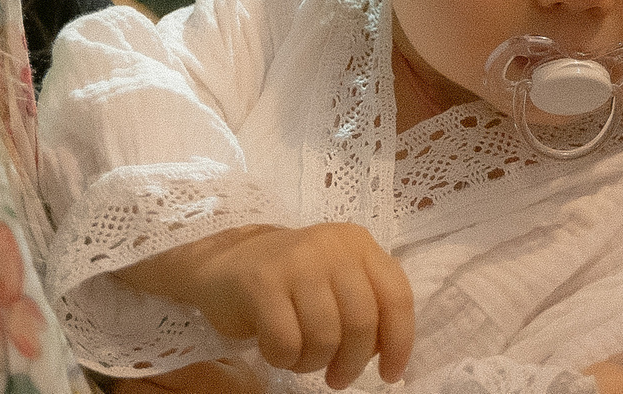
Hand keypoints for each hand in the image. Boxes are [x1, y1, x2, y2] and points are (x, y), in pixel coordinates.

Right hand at [123, 224, 414, 387]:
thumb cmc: (290, 281)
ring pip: (325, 338)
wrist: (223, 263)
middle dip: (351, 363)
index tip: (390, 373)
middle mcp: (331, 246)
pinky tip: (274, 347)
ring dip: (312, 362)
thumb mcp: (337, 279)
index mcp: (358, 243)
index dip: (399, 342)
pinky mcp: (261, 282)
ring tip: (300, 357)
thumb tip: (388, 351)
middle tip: (337, 378)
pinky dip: (283, 358)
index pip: (396, 296)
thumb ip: (366, 302)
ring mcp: (295, 260)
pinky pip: (287, 344)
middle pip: (362, 324)